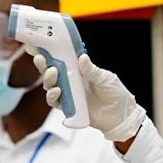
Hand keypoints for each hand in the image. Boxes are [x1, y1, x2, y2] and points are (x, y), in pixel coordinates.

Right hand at [31, 50, 145, 140]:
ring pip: (50, 85)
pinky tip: (57, 91)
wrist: (122, 116)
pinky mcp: (69, 108)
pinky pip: (55, 102)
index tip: (40, 45)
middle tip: (41, 59)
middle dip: (43, 64)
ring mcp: (69, 94)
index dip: (50, 53)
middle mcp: (71, 81)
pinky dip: (53, 96)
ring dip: (48, 79)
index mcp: (79, 70)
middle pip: (51, 71)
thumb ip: (92, 70)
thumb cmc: (116, 94)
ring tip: (52, 73)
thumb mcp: (106, 78)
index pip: (62, 59)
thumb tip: (82, 58)